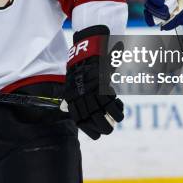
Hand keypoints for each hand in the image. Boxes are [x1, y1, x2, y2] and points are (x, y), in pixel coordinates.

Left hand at [63, 25, 123, 139]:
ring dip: (115, 119)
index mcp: (73, 102)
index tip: (98, 129)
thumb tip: (63, 108)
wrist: (86, 51)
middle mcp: (83, 102)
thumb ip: (69, 98)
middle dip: (105, 128)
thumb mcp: (70, 84)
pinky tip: (119, 105)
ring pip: (108, 119)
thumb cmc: (79, 69)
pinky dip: (118, 108)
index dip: (91, 130)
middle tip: (110, 125)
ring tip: (118, 116)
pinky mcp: (103, 89)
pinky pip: (113, 106)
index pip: (82, 125)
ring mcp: (93, 96)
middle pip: (97, 125)